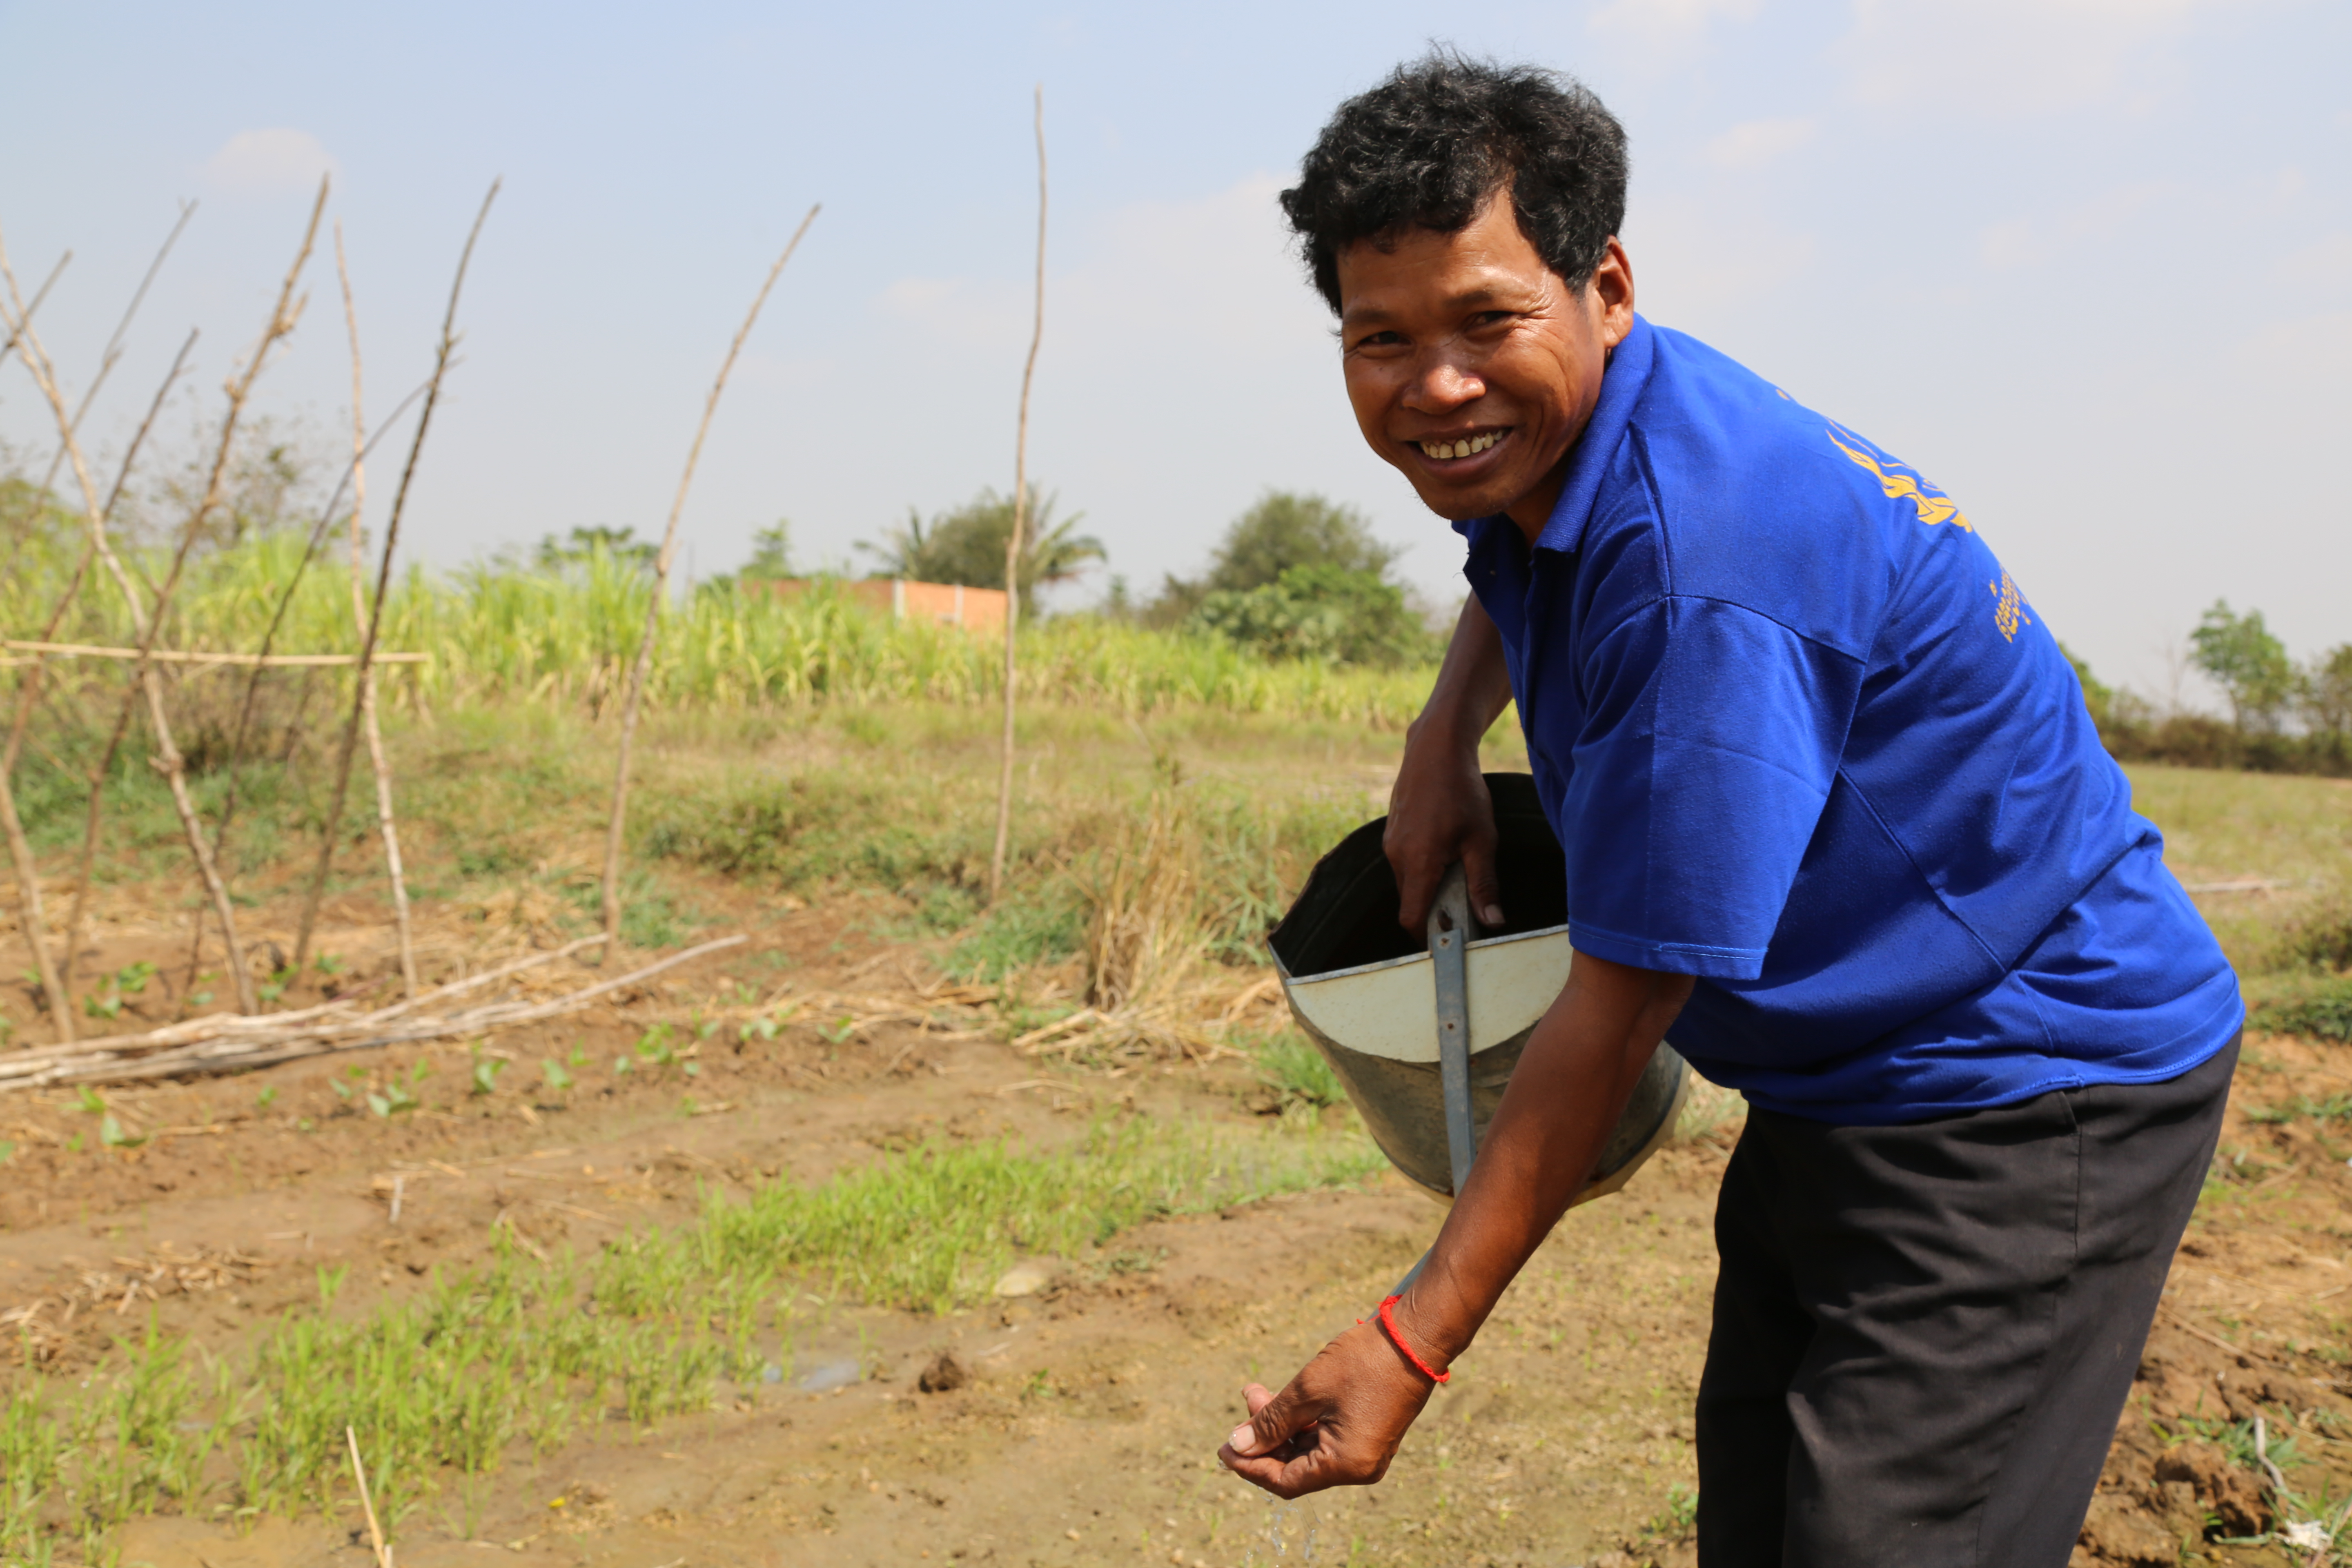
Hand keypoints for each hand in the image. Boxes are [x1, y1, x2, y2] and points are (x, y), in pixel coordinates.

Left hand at [1217, 1316, 1437, 1498]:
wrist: (1414, 1338)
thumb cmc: (1362, 1362)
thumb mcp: (1307, 1390)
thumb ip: (1270, 1422)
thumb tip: (1238, 1446)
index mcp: (1346, 1464)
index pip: (1285, 1481)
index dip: (1251, 1466)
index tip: (1224, 1448)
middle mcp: (1359, 1467)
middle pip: (1296, 1465)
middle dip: (1265, 1437)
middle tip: (1245, 1401)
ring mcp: (1367, 1452)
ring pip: (1310, 1449)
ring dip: (1282, 1424)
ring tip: (1258, 1391)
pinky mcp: (1370, 1434)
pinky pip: (1327, 1438)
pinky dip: (1303, 1420)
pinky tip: (1285, 1397)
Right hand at [1386, 729, 1502, 933]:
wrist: (1435, 749)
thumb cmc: (1462, 790)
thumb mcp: (1482, 839)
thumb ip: (1484, 884)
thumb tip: (1492, 921)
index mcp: (1418, 861)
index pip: (1411, 917)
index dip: (1426, 937)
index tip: (1447, 940)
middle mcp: (1396, 855)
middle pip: (1410, 901)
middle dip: (1433, 910)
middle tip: (1463, 903)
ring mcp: (1390, 842)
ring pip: (1407, 881)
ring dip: (1428, 886)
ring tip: (1458, 866)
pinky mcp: (1392, 832)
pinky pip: (1404, 862)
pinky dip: (1422, 867)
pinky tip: (1445, 846)